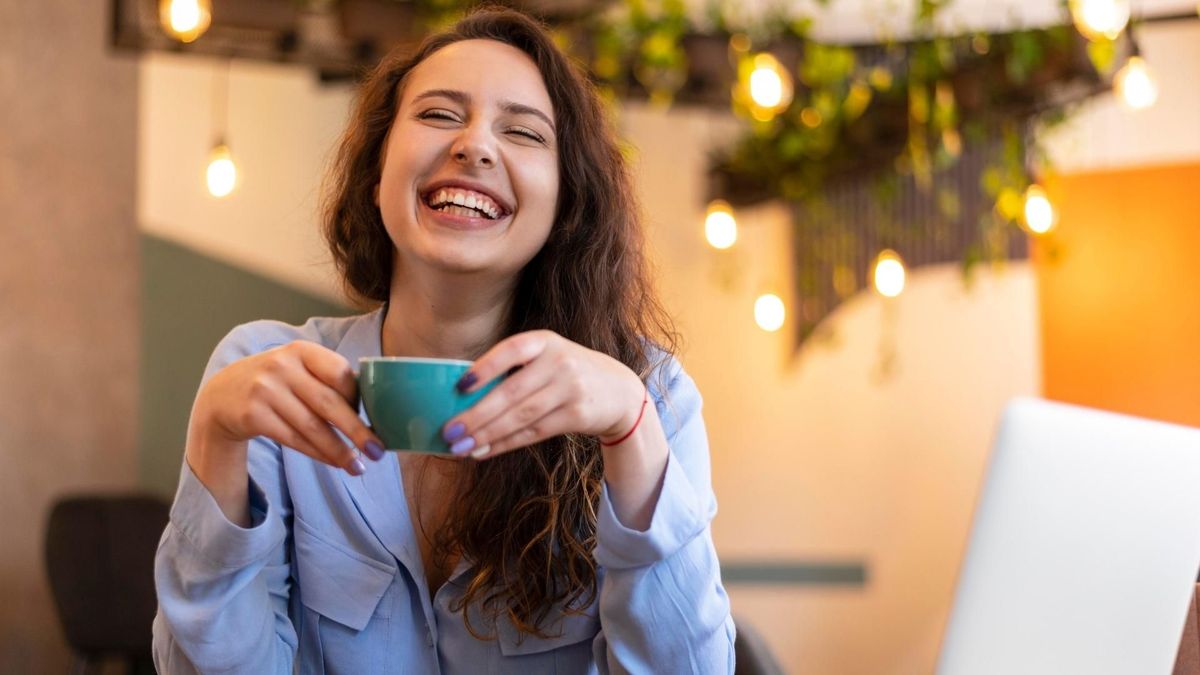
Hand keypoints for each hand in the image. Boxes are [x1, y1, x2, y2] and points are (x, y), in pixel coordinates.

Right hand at [192, 340, 384, 474]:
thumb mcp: (298, 369)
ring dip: (338, 450)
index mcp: (302, 350)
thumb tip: (372, 411)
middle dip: (357, 431)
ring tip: (358, 467)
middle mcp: (282, 366)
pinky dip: (318, 454)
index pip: (340, 373)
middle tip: (378, 452)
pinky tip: (334, 462)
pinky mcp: (253, 415)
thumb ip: (327, 381)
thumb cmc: (275, 383)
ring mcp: (265, 390)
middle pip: (329, 403)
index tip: (373, 418)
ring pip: (312, 427)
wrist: (222, 395)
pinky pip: (294, 439)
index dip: (359, 398)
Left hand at [440, 330, 645, 458]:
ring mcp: (571, 388)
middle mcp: (559, 362)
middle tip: (449, 431)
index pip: (511, 350)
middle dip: (477, 415)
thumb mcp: (548, 357)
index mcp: (545, 341)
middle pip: (511, 392)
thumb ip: (514, 369)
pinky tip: (485, 450)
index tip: (459, 387)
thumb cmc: (568, 373)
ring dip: (488, 434)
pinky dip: (506, 443)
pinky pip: (534, 432)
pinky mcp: (578, 415)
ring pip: (521, 416)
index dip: (484, 368)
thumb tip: (462, 398)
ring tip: (461, 446)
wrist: (619, 391)